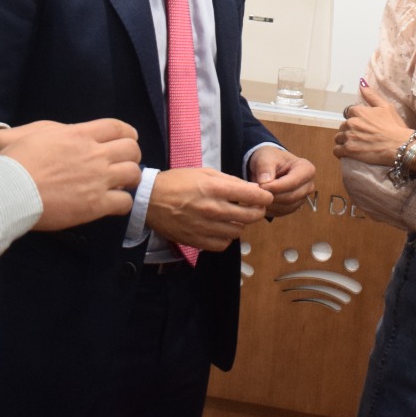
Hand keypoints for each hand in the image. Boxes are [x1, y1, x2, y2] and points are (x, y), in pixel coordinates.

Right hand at [0, 119, 141, 230]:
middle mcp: (94, 155)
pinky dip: (122, 203)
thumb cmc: (17, 159)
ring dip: (130, 178)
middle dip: (131, 155)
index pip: (117, 127)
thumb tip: (75, 135)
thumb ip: (64, 132)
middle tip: (123, 163)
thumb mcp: (41, 132)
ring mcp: (98, 180)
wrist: (10, 189)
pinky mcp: (96, 205)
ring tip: (121, 184)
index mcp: (80, 135)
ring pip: (133, 174)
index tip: (127, 139)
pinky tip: (113, 204)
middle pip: (132, 149)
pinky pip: (124, 202)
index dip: (127, 133)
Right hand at [148, 168, 272, 250]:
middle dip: (257, 211)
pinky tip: (220, 228)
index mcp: (215, 188)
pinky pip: (223, 244)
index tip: (266, 197)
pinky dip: (226, 237)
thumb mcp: (204, 172)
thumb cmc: (177, 182)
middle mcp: (213, 209)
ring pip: (238, 231)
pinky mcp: (198, 241)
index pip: (252, 195)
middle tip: (254, 207)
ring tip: (232, 217)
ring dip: (240, 224)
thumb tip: (252, 188)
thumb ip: (229, 181)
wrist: (150, 200)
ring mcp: (206, 227)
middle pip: (250, 216)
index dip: (264, 196)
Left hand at [248, 145, 315, 217]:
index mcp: (306, 169)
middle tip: (257, 193)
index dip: (276, 186)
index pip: (294, 182)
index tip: (261, 186)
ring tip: (257, 196)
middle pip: (291, 197)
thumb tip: (265, 181)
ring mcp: (302, 197)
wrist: (269, 165)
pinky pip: (282, 213)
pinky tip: (261, 202)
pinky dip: (270, 209)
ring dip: (270, 204)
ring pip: (286, 207)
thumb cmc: (270, 158)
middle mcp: (308, 185)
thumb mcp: (265, 157)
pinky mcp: (293, 207)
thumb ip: (265, 167)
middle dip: (273, 196)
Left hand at [332, 84, 414, 165]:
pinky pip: (336, 150)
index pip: (349, 112)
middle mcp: (351, 122)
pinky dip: (340, 152)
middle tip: (360, 136)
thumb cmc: (394, 126)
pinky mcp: (349, 150)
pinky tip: (347, 153)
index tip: (363, 125)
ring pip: (338, 138)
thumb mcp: (386, 106)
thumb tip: (361, 83)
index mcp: (358, 111)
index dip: (355, 118)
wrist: (400, 145)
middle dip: (349, 130)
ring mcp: (349, 137)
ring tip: (355, 145)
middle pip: (343, 126)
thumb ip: (371, 95)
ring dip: (344, 140)